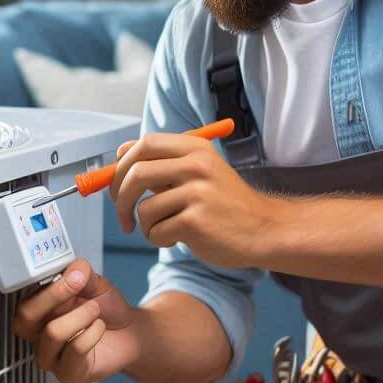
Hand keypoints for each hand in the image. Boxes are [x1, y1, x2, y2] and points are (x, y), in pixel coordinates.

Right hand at [11, 258, 140, 382]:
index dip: (47, 286)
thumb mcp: (95, 284)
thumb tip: (74, 269)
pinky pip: (74, 351)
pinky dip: (92, 333)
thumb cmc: (105, 309)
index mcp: (38, 309)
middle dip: (54, 297)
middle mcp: (37, 333)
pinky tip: (99, 327)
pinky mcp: (67, 372)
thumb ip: (82, 274)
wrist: (129, 332)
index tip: (72, 275)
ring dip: (79, 316)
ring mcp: (50, 355)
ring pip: (52, 334)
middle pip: (24, 319)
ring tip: (95, 310)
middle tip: (79, 285)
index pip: (24, 299)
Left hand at [109, 132, 281, 268]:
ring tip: (164, 229)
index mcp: (195, 148)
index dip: (122, 163)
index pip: (144, 143)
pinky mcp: (196, 221)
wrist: (265, 229)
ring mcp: (197, 193)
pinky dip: (159, 239)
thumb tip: (120, 155)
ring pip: (144, 207)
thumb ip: (165, 165)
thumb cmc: (226, 205)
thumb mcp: (201, 173)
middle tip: (122, 214)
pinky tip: (177, 239)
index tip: (117, 183)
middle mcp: (196, 165)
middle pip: (136, 172)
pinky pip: (156, 230)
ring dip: (144, 225)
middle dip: (120, 196)